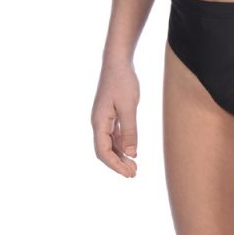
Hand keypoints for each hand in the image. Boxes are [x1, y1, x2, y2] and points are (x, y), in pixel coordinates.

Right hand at [91, 60, 140, 177]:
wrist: (118, 61)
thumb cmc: (122, 81)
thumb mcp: (129, 106)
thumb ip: (130, 130)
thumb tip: (132, 154)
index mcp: (99, 122)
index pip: (103, 151)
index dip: (115, 165)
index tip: (129, 173)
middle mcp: (99, 122)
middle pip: (105, 150)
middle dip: (118, 164)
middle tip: (134, 173)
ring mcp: (104, 118)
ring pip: (110, 143)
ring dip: (121, 155)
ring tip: (134, 166)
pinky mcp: (111, 113)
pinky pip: (115, 134)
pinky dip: (123, 144)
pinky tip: (132, 150)